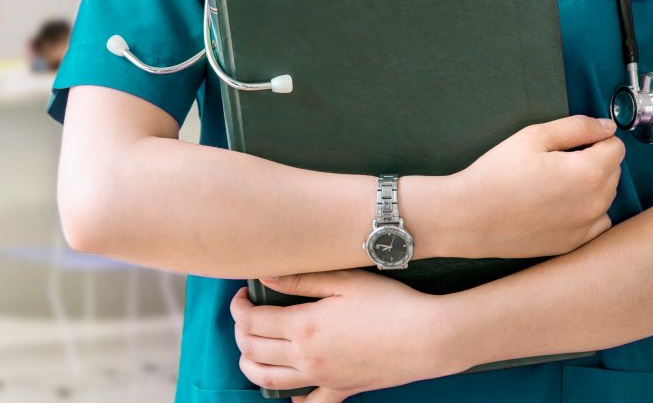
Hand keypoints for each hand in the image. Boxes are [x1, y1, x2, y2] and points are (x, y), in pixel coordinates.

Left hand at [231, 271, 460, 400]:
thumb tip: (265, 276)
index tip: (243, 294)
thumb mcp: (344, 281)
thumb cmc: (389, 303)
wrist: (429, 338)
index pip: (251, 321)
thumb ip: (300, 279)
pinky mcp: (343, 389)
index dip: (238, 307)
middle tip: (246, 315)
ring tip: (251, 348)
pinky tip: (290, 392)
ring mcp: (323, 378)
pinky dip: (293, 401)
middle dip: (239, 332)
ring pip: (269, 380)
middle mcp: (307, 357)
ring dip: (250, 364)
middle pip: (253, 349)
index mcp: (304, 326)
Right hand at [450, 115, 624, 257]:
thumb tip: (606, 127)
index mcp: (588, 172)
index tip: (568, 144)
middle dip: (592, 161)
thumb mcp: (532, 137)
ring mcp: (586, 227)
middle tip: (552, 163)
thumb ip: (576, 127)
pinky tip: (554, 206)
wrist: (469, 216)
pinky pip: (595, 221)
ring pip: (604, 196)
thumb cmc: (495, 174)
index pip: (616, 147)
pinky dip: (583, 211)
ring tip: (550, 184)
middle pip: (613, 171)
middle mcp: (595, 202)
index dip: (593, 139)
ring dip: (588, 186)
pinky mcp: (574, 243)